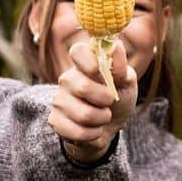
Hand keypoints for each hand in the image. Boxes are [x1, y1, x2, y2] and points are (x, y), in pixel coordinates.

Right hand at [49, 37, 137, 160]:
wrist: (110, 127)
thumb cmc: (118, 99)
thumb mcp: (126, 83)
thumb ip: (121, 67)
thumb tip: (116, 46)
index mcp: (84, 64)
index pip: (77, 51)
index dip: (89, 61)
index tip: (100, 71)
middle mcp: (67, 79)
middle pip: (83, 87)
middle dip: (106, 99)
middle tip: (110, 101)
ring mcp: (59, 100)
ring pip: (83, 114)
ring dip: (102, 119)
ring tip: (103, 116)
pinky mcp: (55, 121)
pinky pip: (76, 132)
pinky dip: (92, 134)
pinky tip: (93, 129)